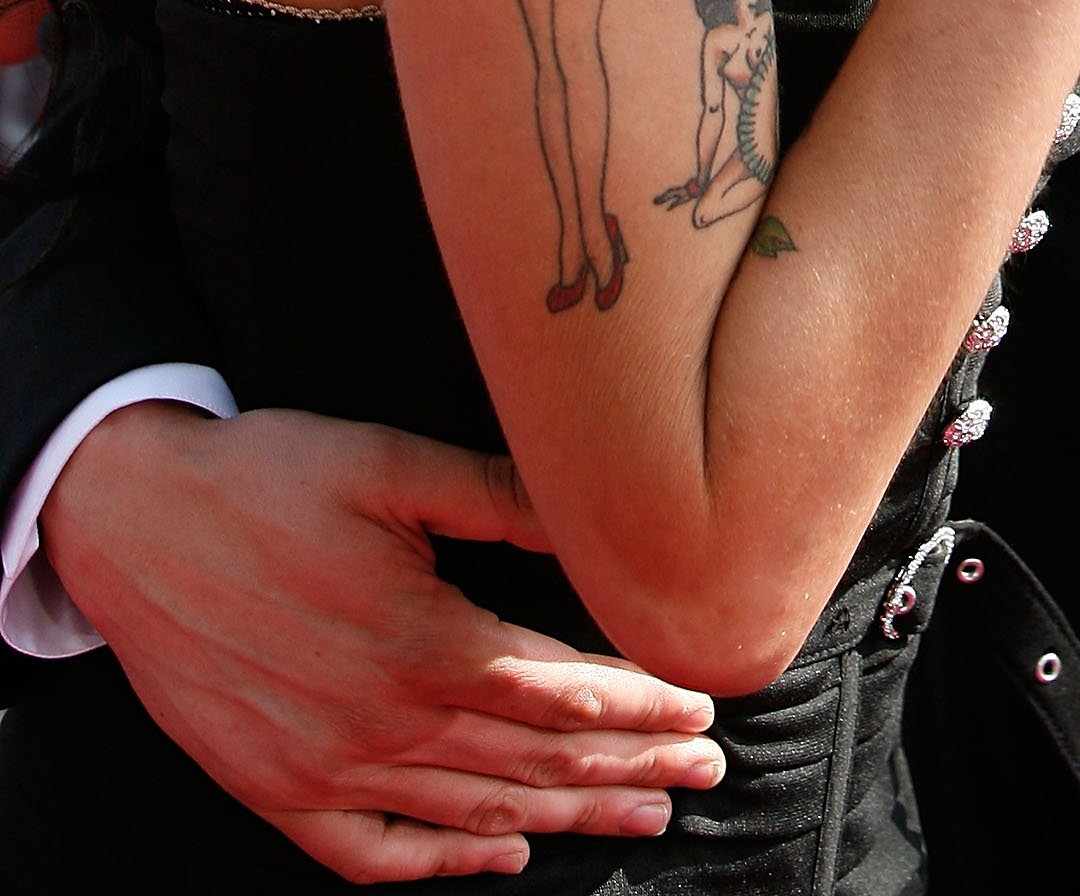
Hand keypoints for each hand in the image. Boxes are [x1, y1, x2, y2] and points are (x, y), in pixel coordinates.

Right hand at [40, 403, 725, 881]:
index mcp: (421, 638)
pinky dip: (447, 864)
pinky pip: (376, 854)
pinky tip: (503, 855)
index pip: (561, 692)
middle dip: (631, 768)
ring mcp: (330, 770)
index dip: (640, 707)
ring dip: (568, 817)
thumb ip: (498, 496)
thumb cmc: (269, 477)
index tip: (702, 714)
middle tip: (706, 772)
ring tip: (642, 816)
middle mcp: (383, 720)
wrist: (134, 523)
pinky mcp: (280, 793)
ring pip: (476, 814)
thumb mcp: (390, 464)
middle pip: (536, 759)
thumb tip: (595, 509)